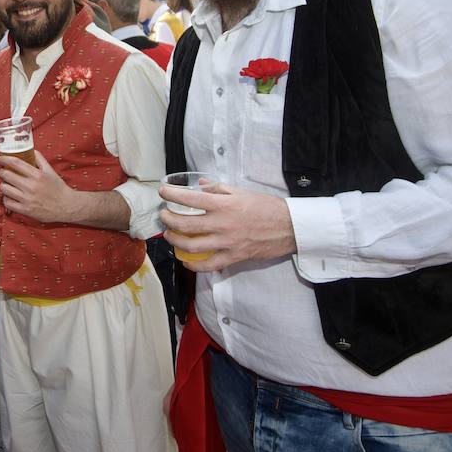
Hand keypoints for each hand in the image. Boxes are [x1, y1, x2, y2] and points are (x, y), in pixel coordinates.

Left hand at [0, 151, 72, 222]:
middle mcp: (31, 186)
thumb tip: (31, 150)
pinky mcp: (26, 210)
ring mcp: (27, 199)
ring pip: (5, 189)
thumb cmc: (58, 188)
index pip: (15, 163)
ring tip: (7, 184)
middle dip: (2, 172)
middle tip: (3, 172)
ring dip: (3, 185)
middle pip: (7, 175)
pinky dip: (6, 198)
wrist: (66, 206)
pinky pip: (8, 203)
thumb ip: (40, 159)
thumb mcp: (50, 171)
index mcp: (37, 175)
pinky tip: (10, 196)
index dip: (4, 159)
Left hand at [159, 181, 296, 272]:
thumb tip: (201, 185)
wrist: (289, 227)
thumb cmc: (267, 207)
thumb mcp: (242, 192)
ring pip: (192, 245)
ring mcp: (227, 242)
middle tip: (163, 215)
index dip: (172, 195)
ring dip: (175, 241)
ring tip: (169, 235)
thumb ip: (219, 189)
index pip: (191, 198)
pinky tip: (186, 262)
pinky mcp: (233, 257)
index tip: (163, 192)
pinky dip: (194, 265)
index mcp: (224, 204)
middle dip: (169, 219)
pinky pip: (209, 265)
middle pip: (186, 223)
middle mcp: (222, 224)